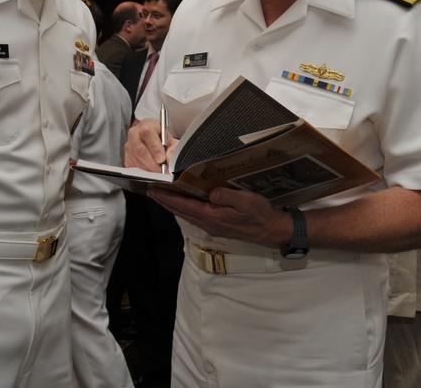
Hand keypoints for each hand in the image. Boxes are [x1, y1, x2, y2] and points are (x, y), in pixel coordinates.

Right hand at [124, 118, 176, 171]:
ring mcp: (128, 145)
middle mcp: (135, 133)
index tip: (161, 159)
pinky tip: (150, 170)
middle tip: (160, 169)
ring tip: (157, 170)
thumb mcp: (171, 140)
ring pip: (136, 159)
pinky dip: (142, 171)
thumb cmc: (161, 138)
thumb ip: (173, 148)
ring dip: (148, 167)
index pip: (148, 134)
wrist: (153, 139)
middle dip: (151, 162)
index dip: (155, 148)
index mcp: (147, 125)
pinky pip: (132, 166)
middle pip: (139, 149)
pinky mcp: (126, 156)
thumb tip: (169, 157)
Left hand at [148, 187, 288, 246]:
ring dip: (172, 205)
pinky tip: (181, 203)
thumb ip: (227, 196)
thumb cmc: (259, 214)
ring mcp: (211, 226)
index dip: (167, 197)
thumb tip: (210, 193)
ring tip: (161, 195)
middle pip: (180, 211)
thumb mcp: (246, 201)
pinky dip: (183, 208)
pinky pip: (193, 216)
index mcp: (212, 216)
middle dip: (164, 201)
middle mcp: (208, 223)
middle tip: (150, 191)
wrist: (270, 231)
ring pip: (185, 214)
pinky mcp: (216, 226)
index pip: (183, 205)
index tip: (153, 190)